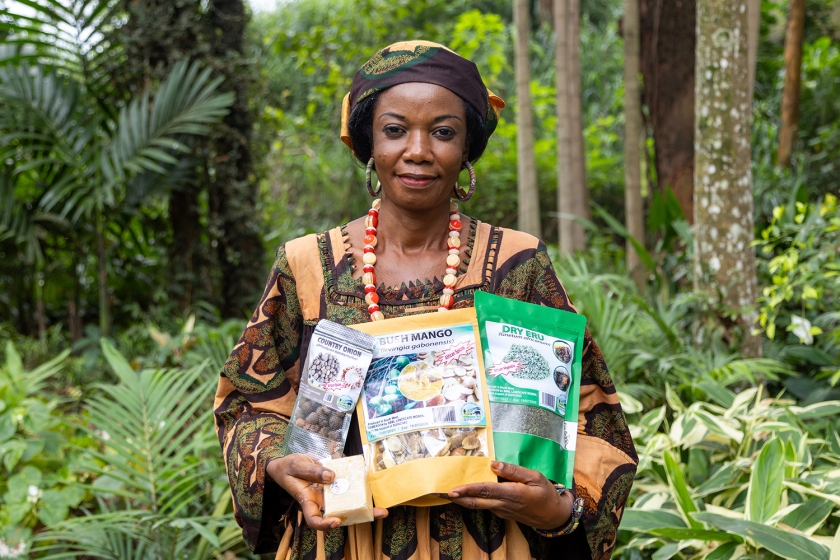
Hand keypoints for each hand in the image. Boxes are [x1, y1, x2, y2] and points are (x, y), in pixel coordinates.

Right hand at [266, 454, 387, 529]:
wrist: (287, 463)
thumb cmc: (287, 468)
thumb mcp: (296, 466)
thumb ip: (312, 471)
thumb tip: (332, 476)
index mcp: (308, 500)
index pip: (314, 520)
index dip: (324, 524)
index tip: (335, 521)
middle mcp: (321, 500)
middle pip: (339, 514)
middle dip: (358, 517)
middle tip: (379, 514)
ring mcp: (329, 493)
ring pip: (347, 502)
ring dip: (364, 506)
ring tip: (382, 509)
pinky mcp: (335, 483)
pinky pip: (348, 487)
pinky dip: (358, 487)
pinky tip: (371, 484)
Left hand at [448, 461, 571, 529]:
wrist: (553, 516)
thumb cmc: (546, 494)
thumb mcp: (535, 477)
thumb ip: (514, 471)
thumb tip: (494, 464)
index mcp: (512, 494)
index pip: (485, 491)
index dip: (468, 490)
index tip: (453, 490)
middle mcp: (504, 505)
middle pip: (476, 502)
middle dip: (459, 498)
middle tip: (442, 492)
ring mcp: (502, 511)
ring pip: (479, 506)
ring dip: (465, 500)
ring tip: (451, 492)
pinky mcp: (503, 513)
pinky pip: (486, 506)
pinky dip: (475, 500)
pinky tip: (470, 494)